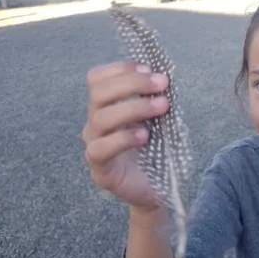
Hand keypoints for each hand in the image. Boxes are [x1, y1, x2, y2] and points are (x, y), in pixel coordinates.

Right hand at [82, 61, 169, 211]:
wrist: (156, 188)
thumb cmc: (156, 150)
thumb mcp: (158, 119)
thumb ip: (156, 99)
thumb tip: (163, 77)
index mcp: (106, 107)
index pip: (98, 78)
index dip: (121, 69)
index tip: (150, 69)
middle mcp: (96, 123)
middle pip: (99, 92)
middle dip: (133, 83)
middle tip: (162, 84)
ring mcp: (94, 145)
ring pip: (101, 117)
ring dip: (135, 107)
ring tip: (162, 107)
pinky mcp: (100, 169)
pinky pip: (101, 148)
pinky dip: (124, 138)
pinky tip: (145, 136)